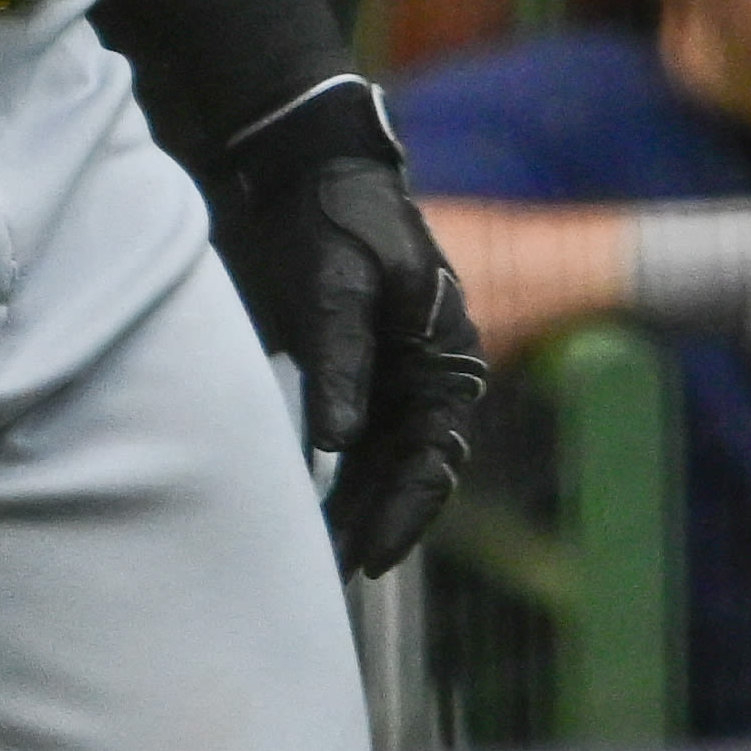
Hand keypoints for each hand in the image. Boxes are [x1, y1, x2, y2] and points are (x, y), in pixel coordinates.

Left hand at [222, 77, 487, 572]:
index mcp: (447, 361)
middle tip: (334, 576)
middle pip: (408, 471)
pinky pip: (354, 438)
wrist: (304, 174)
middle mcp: (428, 378)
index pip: (433, 459)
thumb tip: (335, 442)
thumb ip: (338, 360)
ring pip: (379, 462)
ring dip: (352, 508)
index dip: (403, 512)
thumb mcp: (336, 286)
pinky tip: (305, 509)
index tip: (371, 560)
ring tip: (317, 559)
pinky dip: (333, 476)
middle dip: (374, 523)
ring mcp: (393, 376)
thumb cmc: (331, 222)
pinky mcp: (354, 370)